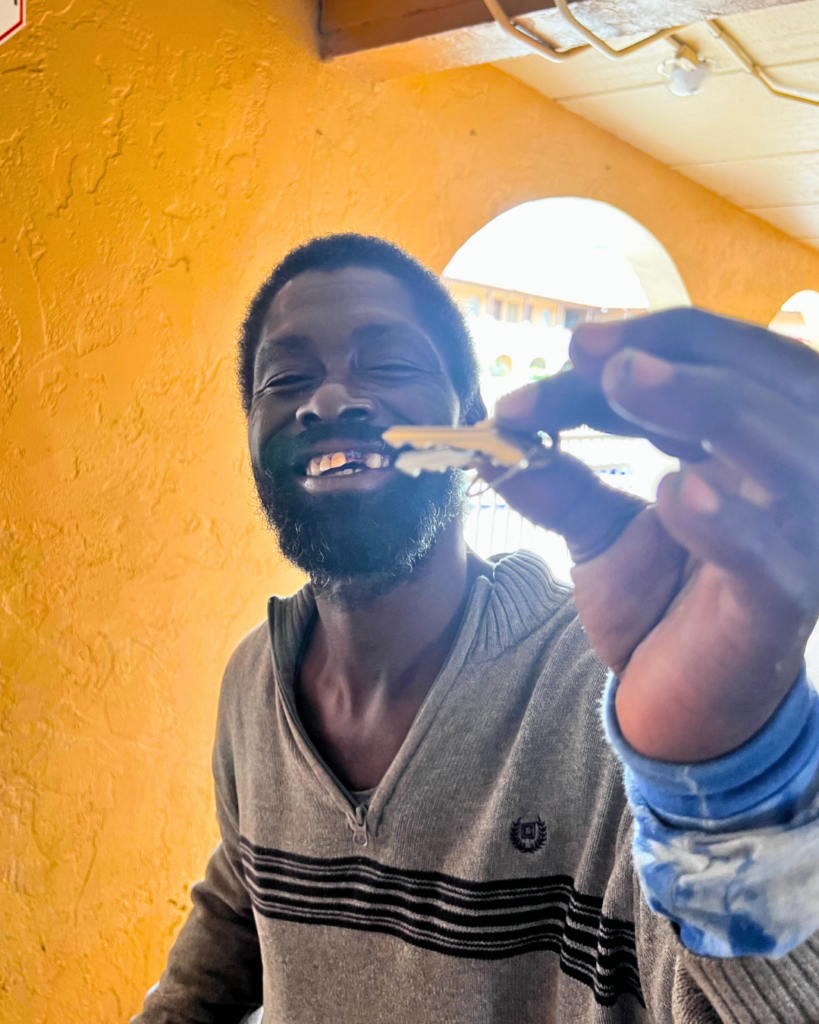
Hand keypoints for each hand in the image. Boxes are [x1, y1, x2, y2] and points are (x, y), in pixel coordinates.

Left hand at [491, 308, 818, 761]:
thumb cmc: (654, 609)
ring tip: (627, 385)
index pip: (708, 369)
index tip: (572, 347)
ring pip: (782, 456)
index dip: (647, 345)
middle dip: (677, 358)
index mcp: (742, 451)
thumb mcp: (597, 535)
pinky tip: (674, 492)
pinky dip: (727, 522)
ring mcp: (793, 542)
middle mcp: (783, 482)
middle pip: (756, 388)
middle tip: (592, 353)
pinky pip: (769, 559)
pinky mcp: (779, 607)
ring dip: (704, 407)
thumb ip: (557, 484)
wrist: (679, 709)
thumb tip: (487, 441)